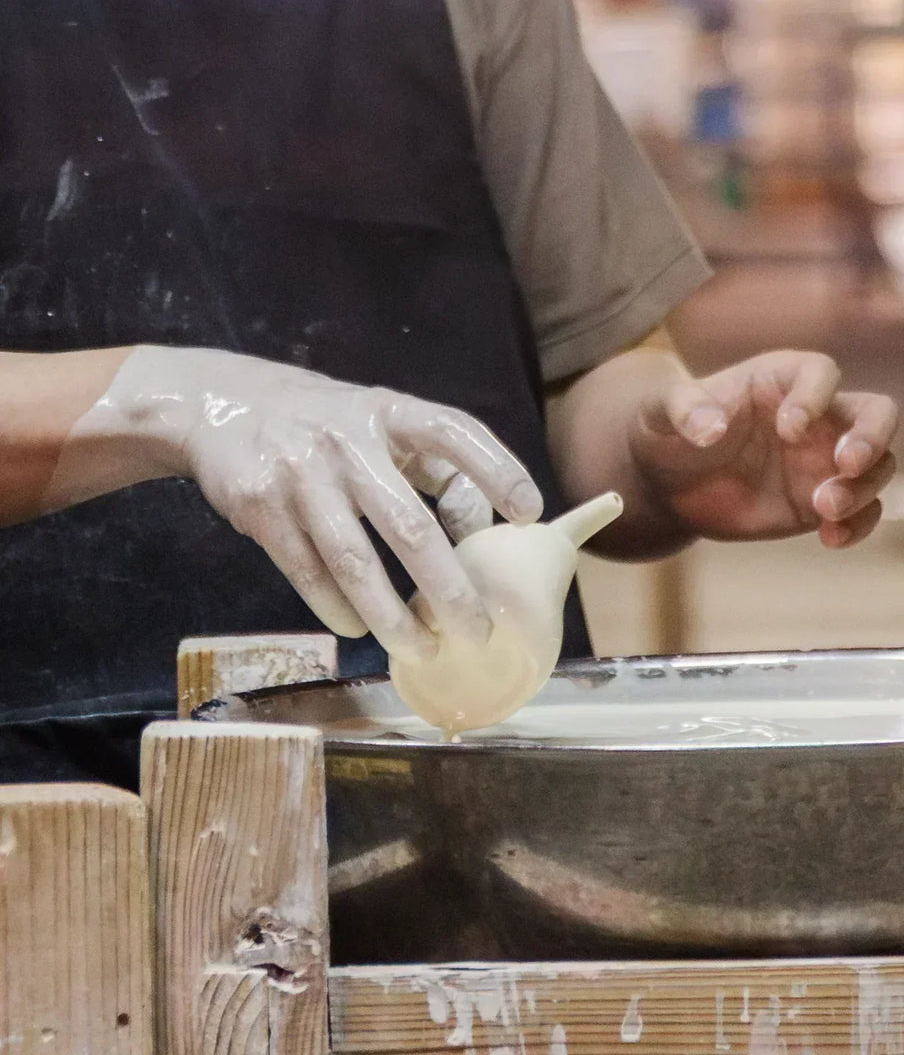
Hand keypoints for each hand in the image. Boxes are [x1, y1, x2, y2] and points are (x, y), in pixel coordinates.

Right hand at [65, 347, 542, 656]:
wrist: (221, 405)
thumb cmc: (329, 425)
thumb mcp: (383, 427)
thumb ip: (435, 469)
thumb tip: (486, 530)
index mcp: (389, 412)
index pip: (454, 433)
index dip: (496, 469)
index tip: (530, 513)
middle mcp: (348, 440)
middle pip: (409, 525)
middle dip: (448, 587)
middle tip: (477, 632)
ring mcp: (301, 473)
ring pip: (354, 560)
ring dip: (391, 615)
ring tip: (422, 649)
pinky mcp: (261, 505)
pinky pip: (307, 569)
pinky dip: (335, 606)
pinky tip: (358, 629)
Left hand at [630, 351, 897, 547]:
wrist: (665, 482)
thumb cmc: (666, 429)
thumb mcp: (660, 410)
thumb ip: (683, 410)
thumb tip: (709, 429)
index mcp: (780, 379)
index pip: (821, 373)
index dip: (814, 398)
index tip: (788, 430)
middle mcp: (816, 415)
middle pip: (876, 411)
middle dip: (873, 436)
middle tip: (847, 463)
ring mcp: (823, 460)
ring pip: (878, 465)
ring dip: (862, 488)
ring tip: (823, 508)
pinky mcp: (819, 502)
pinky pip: (861, 511)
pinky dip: (858, 525)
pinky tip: (830, 538)